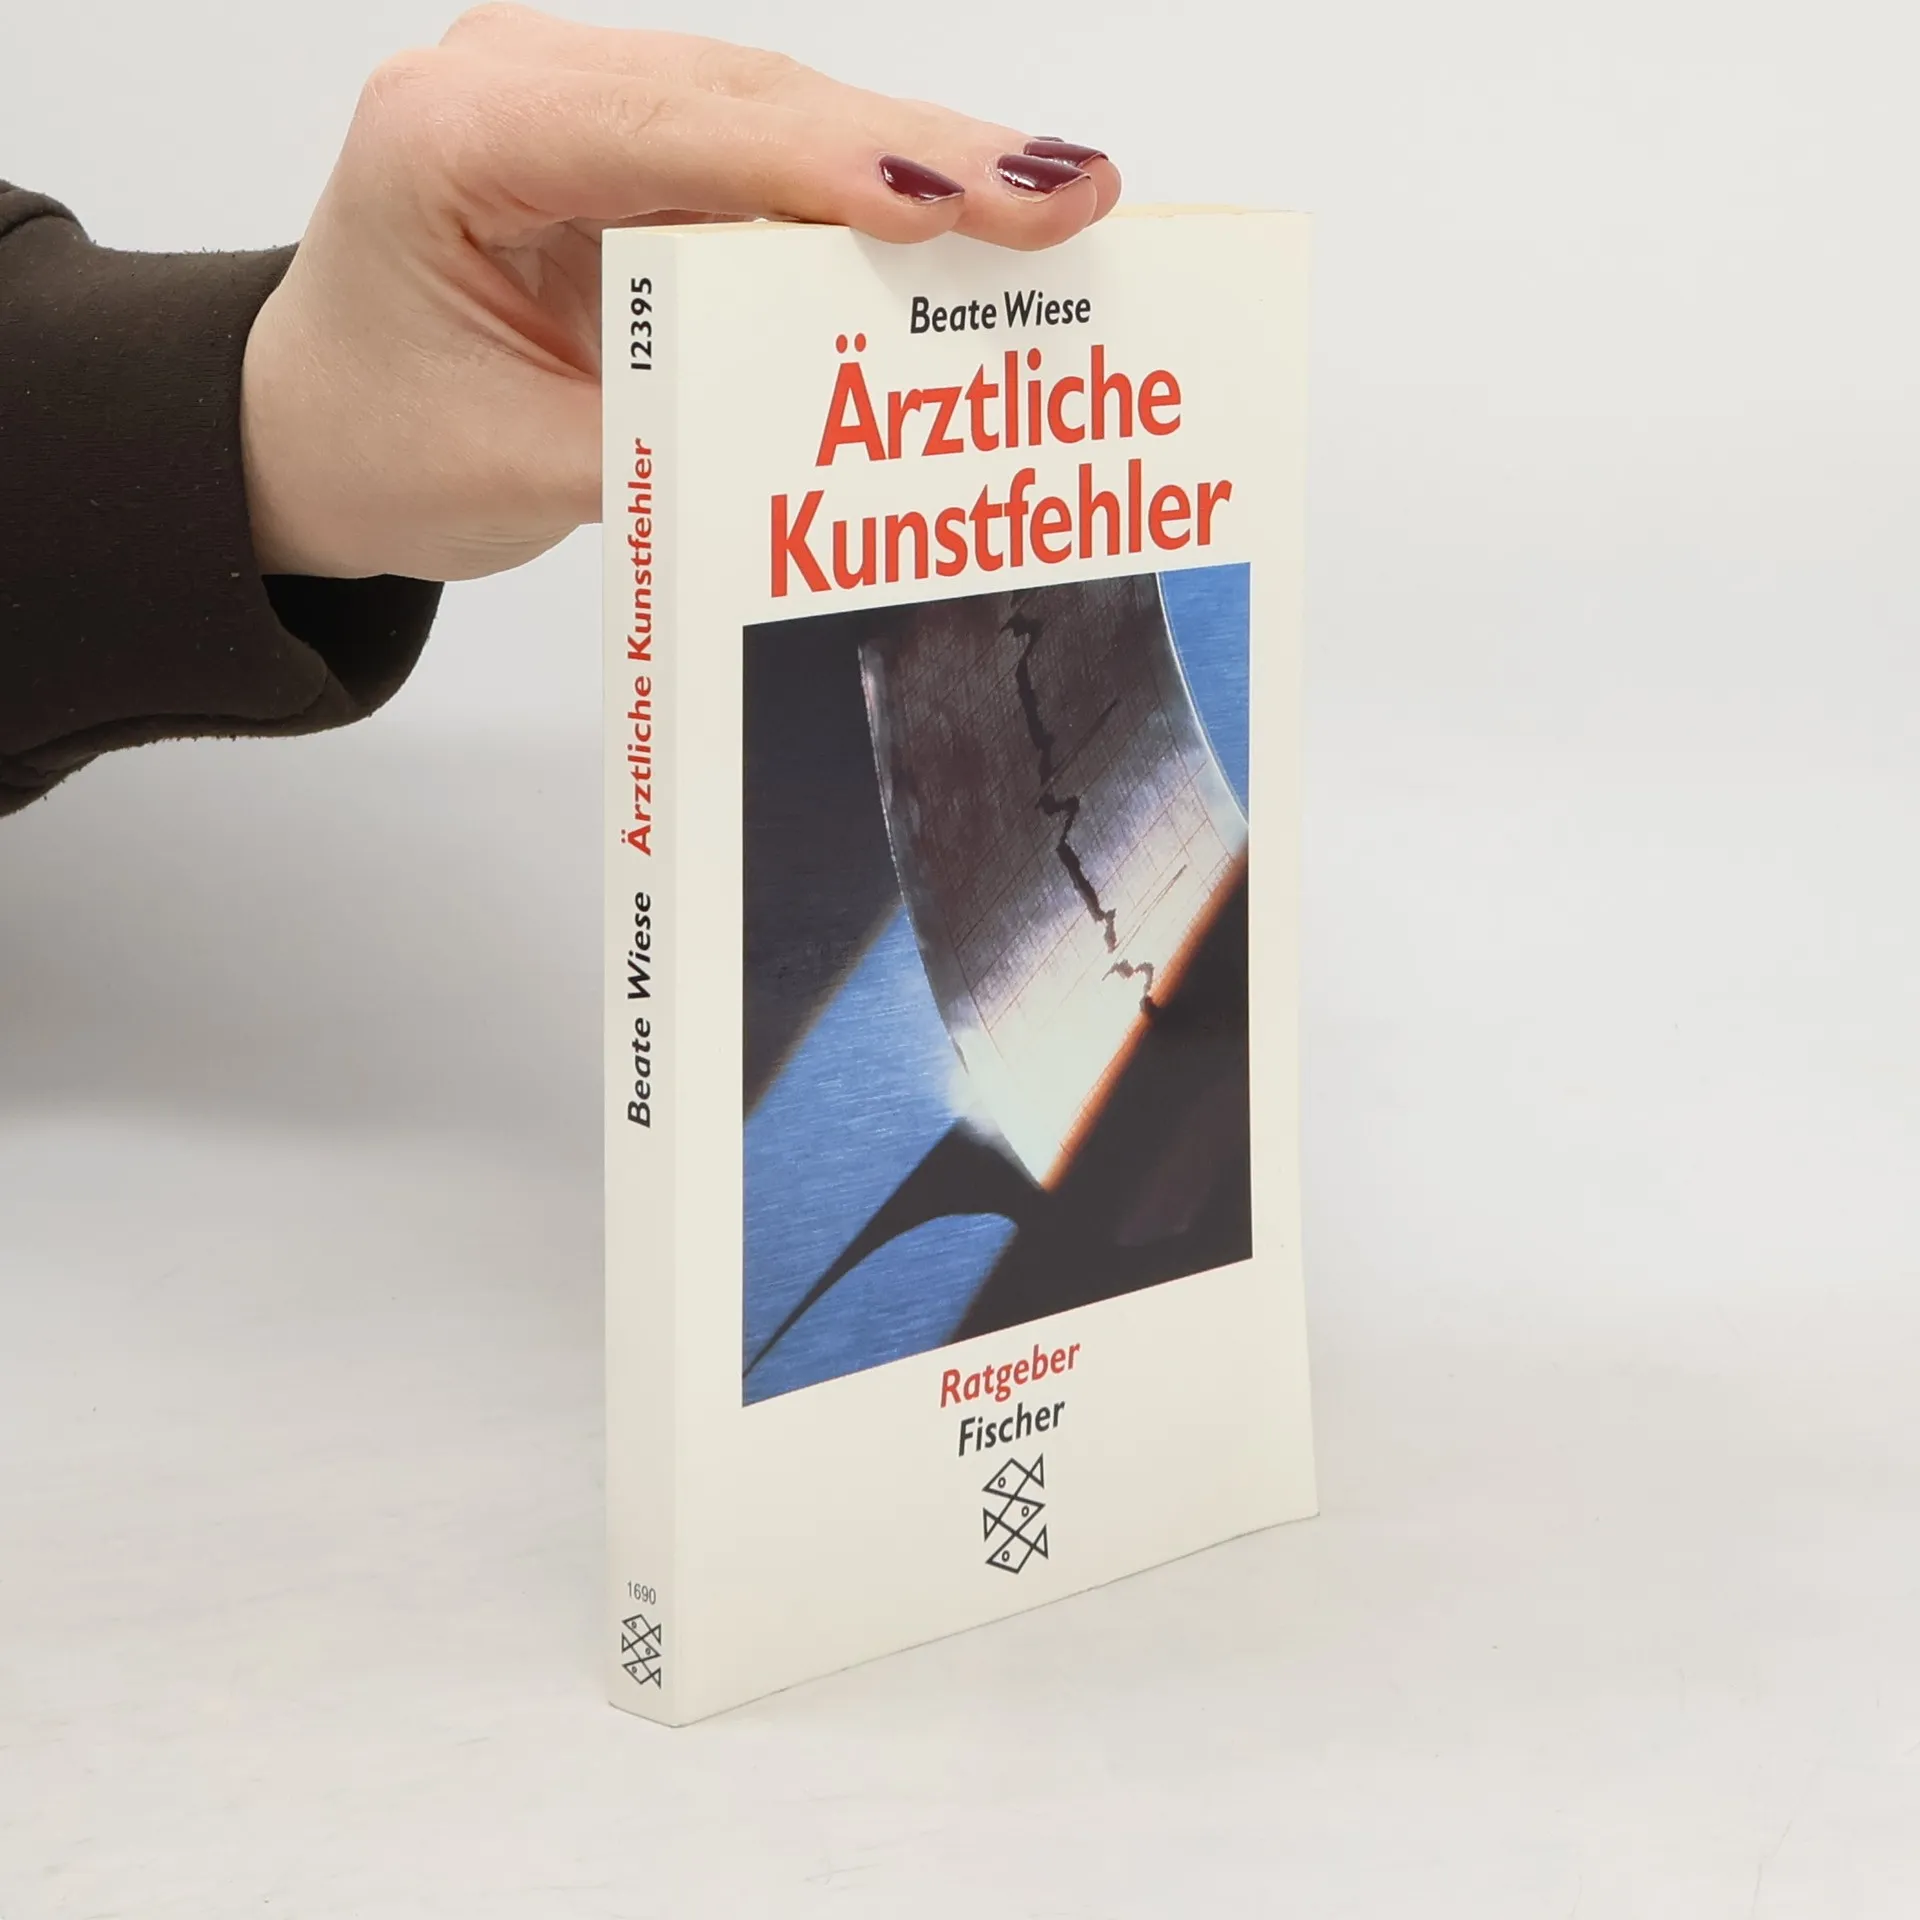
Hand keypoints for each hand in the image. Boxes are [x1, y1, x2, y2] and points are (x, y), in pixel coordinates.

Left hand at [240, 5, 1120, 582]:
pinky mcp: (635, 140)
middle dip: (923, 153)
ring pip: (783, 114)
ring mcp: (582, 98)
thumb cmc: (387, 444)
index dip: (832, 168)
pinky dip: (871, 192)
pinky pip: (771, 152)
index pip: (679, 133)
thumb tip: (839, 423)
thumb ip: (675, 435)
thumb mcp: (523, 469)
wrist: (320, 428)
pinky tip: (969, 217)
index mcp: (457, 137)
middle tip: (1073, 192)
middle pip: (757, 100)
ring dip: (921, 165)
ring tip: (1055, 205)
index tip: (960, 204)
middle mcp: (523, 82)